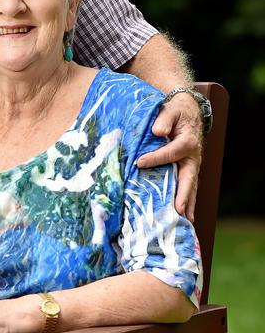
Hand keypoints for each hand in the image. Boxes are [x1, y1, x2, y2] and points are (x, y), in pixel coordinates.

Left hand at [136, 93, 202, 220]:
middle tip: (179, 210)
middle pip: (189, 178)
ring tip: (184, 221)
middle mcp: (193, 157)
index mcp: (188, 141)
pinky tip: (184, 216)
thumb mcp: (170, 111)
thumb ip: (164, 120)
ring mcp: (191, 166)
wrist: (187, 111)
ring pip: (191, 187)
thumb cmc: (176, 112)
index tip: (139, 162)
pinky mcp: (187, 170)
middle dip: (184, 194)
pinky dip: (186, 201)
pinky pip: (188, 187)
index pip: (171, 152)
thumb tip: (157, 131)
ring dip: (188, 204)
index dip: (156, 158)